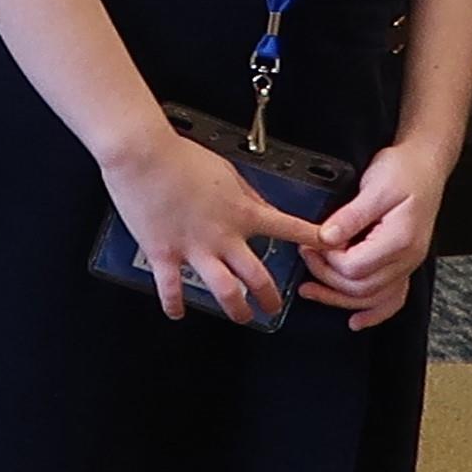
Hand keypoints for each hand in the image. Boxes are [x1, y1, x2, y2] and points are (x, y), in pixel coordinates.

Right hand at [97, 124, 300, 324]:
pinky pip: (171, 288)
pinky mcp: (164, 253)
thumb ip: (247, 194)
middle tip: (273, 307)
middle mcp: (224, 236)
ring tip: (241, 316)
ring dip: (237, 309)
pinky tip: (177, 312)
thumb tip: (261, 207)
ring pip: (225, 292)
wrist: (142, 154)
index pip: (291, 229)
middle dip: (271, 298)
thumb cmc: (180, 155)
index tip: (330, 250)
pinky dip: (175, 304)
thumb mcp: (226, 171)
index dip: (315, 241)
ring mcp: (195, 249)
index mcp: (242, 213)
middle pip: (259, 278)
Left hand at [304, 139, 448, 325]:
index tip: (309, 244)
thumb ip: (350, 216)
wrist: (425, 165)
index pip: (355, 267)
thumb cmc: (403, 171)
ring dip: (340, 299)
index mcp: (400, 239)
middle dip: (326, 278)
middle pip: (362, 288)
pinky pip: (392, 298)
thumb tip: (325, 238)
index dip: (327, 261)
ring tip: (310, 291)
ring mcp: (407, 263)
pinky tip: (356, 320)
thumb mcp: (374, 187)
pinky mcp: (402, 263)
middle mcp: (408, 258)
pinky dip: (374, 312)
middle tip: (305, 257)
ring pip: (373, 298)